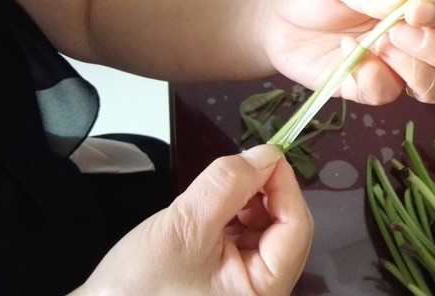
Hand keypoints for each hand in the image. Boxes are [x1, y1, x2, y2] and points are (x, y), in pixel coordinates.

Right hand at [72, 145, 312, 295]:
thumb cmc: (138, 284)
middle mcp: (263, 292)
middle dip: (266, 193)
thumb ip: (229, 185)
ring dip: (250, 201)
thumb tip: (267, 154)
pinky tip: (214, 207)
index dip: (285, 186)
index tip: (268, 153)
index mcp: (263, 292)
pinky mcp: (230, 277)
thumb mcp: (186, 225)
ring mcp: (247, 286)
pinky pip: (248, 236)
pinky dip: (237, 213)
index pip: (296, 229)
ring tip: (216, 193)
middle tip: (240, 167)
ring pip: (268, 228)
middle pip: (287, 228)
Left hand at [260, 0, 434, 104]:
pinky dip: (373, 81)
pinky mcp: (372, 88)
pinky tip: (348, 58)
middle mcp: (415, 32)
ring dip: (415, 73)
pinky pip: (390, 95)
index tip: (412, 12)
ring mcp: (397, 65)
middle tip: (397, 38)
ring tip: (377, 50)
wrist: (273, 21)